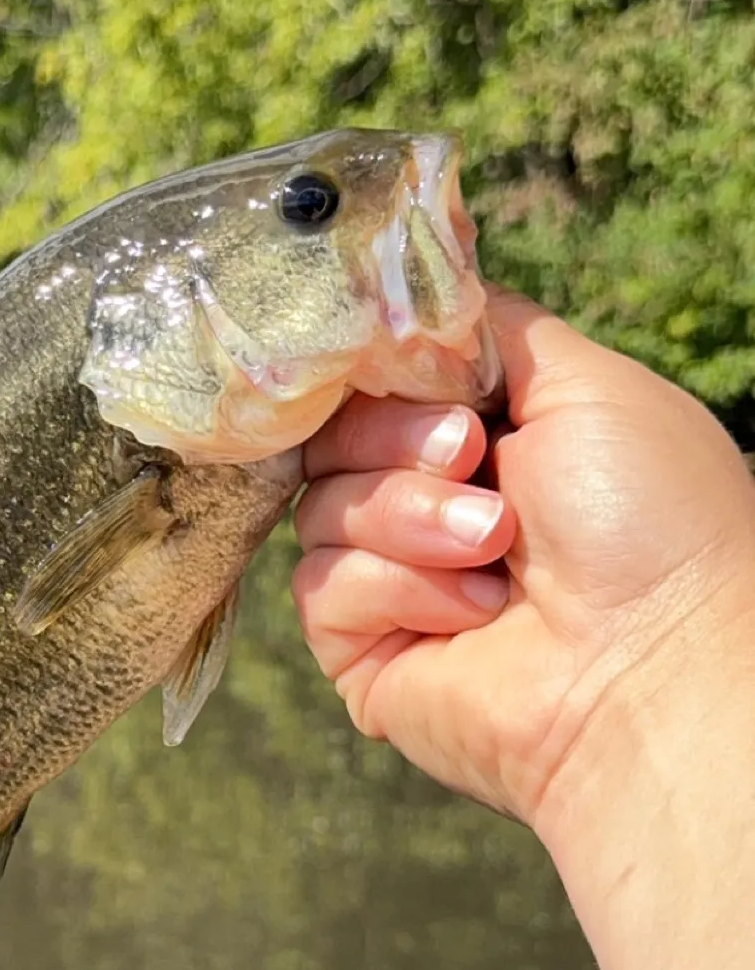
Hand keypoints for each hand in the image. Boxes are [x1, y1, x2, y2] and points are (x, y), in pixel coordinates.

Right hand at [291, 287, 754, 829]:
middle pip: (332, 434)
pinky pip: (319, 584)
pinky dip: (397, 588)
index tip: (428, 381)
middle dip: (399, 442)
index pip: (374, 381)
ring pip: (319, 506)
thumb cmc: (647, 522)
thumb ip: (490, 329)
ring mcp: (391, 578)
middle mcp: (428, 503)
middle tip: (473, 462)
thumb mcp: (586, 384)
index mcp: (480, 438)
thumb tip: (411, 301)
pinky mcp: (359, 646)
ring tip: (493, 551)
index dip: (382, 372)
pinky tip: (471, 615)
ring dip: (410, 519)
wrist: (651, 668)